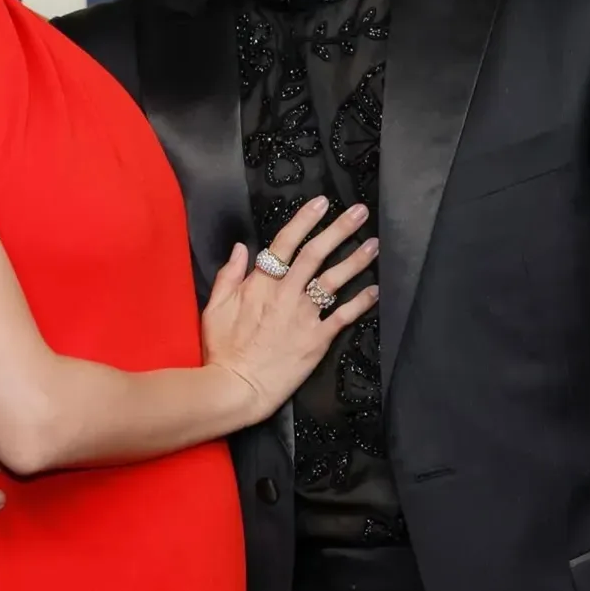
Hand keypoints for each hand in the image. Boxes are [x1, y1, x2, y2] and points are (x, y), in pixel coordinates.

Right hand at [201, 196, 378, 422]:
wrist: (235, 388)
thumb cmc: (222, 350)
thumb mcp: (214, 308)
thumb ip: (229, 275)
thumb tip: (241, 247)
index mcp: (260, 284)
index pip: (285, 243)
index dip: (305, 220)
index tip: (322, 202)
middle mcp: (285, 294)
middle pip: (316, 254)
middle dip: (339, 229)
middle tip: (360, 211)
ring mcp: (303, 316)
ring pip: (333, 280)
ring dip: (355, 260)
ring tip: (374, 244)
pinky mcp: (317, 339)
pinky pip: (343, 316)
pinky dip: (361, 302)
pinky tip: (376, 289)